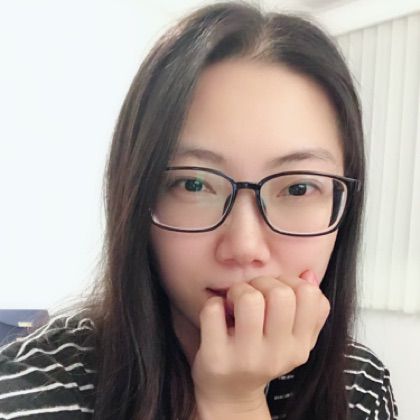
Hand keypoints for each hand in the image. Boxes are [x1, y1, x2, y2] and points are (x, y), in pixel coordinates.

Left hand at [192, 270, 329, 413]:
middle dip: (262, 282)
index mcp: (300, 347)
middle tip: (251, 294)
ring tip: (234, 302)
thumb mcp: (291, 338)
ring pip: (249, 299)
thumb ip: (307, 309)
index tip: (275, 292)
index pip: (310, 295)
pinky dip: (213, 304)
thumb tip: (308, 274)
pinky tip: (217, 315)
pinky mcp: (216, 359)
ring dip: (238, 290)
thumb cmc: (260, 354)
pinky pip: (213, 310)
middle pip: (280, 293)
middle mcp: (278, 356)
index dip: (290, 281)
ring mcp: (246, 359)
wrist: (229, 394)